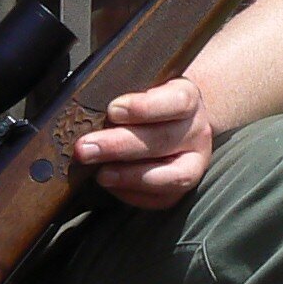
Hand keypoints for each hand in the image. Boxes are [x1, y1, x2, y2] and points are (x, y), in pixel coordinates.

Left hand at [73, 76, 214, 207]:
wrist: (175, 121)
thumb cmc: (150, 102)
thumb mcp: (144, 87)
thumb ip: (124, 94)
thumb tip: (88, 108)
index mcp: (189, 98)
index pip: (176, 101)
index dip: (144, 108)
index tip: (112, 110)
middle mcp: (196, 131)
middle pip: (162, 140)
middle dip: (119, 145)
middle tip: (86, 147)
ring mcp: (196, 162)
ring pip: (170, 175)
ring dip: (129, 175)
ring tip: (99, 174)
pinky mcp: (183, 188)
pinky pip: (161, 197)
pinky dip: (133, 193)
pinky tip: (111, 184)